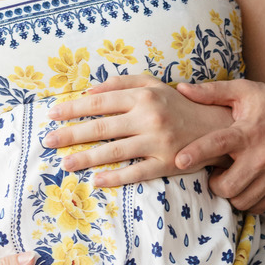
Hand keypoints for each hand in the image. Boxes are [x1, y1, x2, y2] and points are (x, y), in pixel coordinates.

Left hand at [42, 70, 233, 187]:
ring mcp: (157, 142)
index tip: (52, 114)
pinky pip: (136, 173)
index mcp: (142, 95)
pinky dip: (115, 178)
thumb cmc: (179, 104)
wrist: (216, 127)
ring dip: (87, 158)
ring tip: (65, 163)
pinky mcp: (166, 164)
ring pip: (114, 151)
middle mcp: (148, 117)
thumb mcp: (153, 84)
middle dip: (71, 134)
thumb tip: (89, 91)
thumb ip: (121, 83)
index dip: (74, 108)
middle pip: (102, 127)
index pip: (99, 102)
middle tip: (48, 141)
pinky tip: (96, 181)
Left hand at [173, 79, 264, 210]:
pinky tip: (248, 186)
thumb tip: (182, 89)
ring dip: (231, 193)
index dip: (197, 153)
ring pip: (242, 201)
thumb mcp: (244, 91)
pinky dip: (249, 201)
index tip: (179, 160)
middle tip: (216, 172)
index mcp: (248, 131)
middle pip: (227, 186)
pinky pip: (260, 207)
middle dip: (214, 183)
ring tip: (232, 179)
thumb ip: (212, 92)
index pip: (218, 144)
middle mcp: (262, 156)